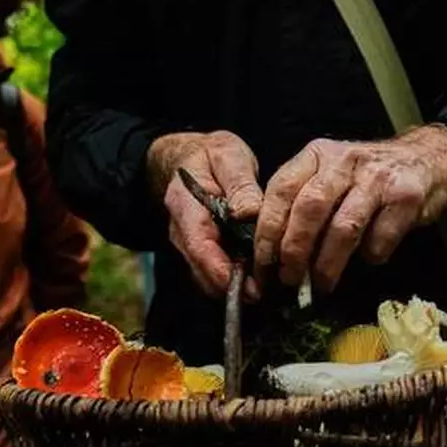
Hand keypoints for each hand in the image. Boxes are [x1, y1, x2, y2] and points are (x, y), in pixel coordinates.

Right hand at [147, 131, 262, 296]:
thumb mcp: (228, 156)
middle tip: (265, 291)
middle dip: (231, 286)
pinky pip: (212, 272)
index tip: (246, 286)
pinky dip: (231, 279)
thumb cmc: (210, 156)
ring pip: (206, 276)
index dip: (221, 270)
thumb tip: (250, 213)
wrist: (188, 158)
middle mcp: (181, 231)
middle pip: (202, 270)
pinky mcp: (198, 250)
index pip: (198, 246)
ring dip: (232, 285)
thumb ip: (240, 185)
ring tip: (265, 286)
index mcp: (185, 206)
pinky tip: (256, 276)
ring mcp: (188, 244)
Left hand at [254, 125, 446, 292]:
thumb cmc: (368, 176)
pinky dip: (369, 257)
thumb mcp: (330, 175)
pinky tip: (366, 260)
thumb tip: (273, 256)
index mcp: (316, 155)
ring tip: (321, 286)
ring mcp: (377, 178)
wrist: (428, 157)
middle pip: (309, 210)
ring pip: (343, 228)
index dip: (267, 232)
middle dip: (294, 251)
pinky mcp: (406, 197)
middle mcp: (344, 161)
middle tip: (289, 280)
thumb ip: (301, 204)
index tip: (262, 266)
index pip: (280, 191)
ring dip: (327, 264)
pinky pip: (380, 239)